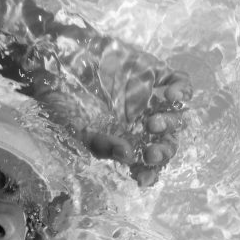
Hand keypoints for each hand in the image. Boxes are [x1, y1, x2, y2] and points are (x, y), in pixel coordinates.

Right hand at [35, 41, 191, 185]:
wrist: (58, 60)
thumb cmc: (62, 99)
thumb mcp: (76, 129)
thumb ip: (102, 144)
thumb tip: (128, 157)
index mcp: (123, 139)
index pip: (144, 161)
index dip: (148, 172)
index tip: (142, 178)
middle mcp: (140, 121)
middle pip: (165, 141)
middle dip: (163, 151)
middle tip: (152, 153)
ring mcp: (149, 97)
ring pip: (175, 116)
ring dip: (169, 125)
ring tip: (152, 122)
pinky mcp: (155, 73)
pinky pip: (179, 83)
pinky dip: (181, 90)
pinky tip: (169, 96)